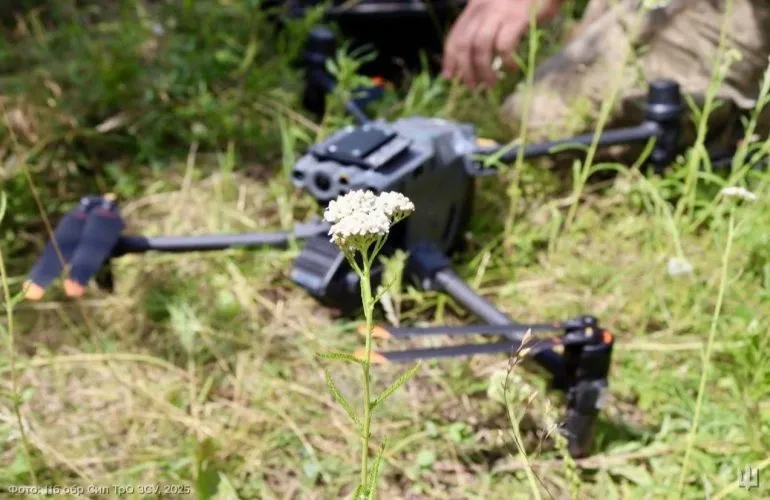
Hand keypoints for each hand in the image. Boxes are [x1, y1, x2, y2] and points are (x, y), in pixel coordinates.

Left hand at [442, 0, 560, 87]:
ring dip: (483, 69)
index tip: (449, 75)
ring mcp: (500, 12)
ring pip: (481, 47)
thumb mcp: (497, 7)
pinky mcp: (518, 18)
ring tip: (490, 83)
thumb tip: (475, 57)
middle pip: (465, 44)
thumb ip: (485, 25)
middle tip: (473, 86)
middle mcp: (483, 9)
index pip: (455, 35)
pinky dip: (506, 60)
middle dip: (466, 69)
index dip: (450, 58)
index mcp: (475, 7)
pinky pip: (504, 45)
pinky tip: (511, 68)